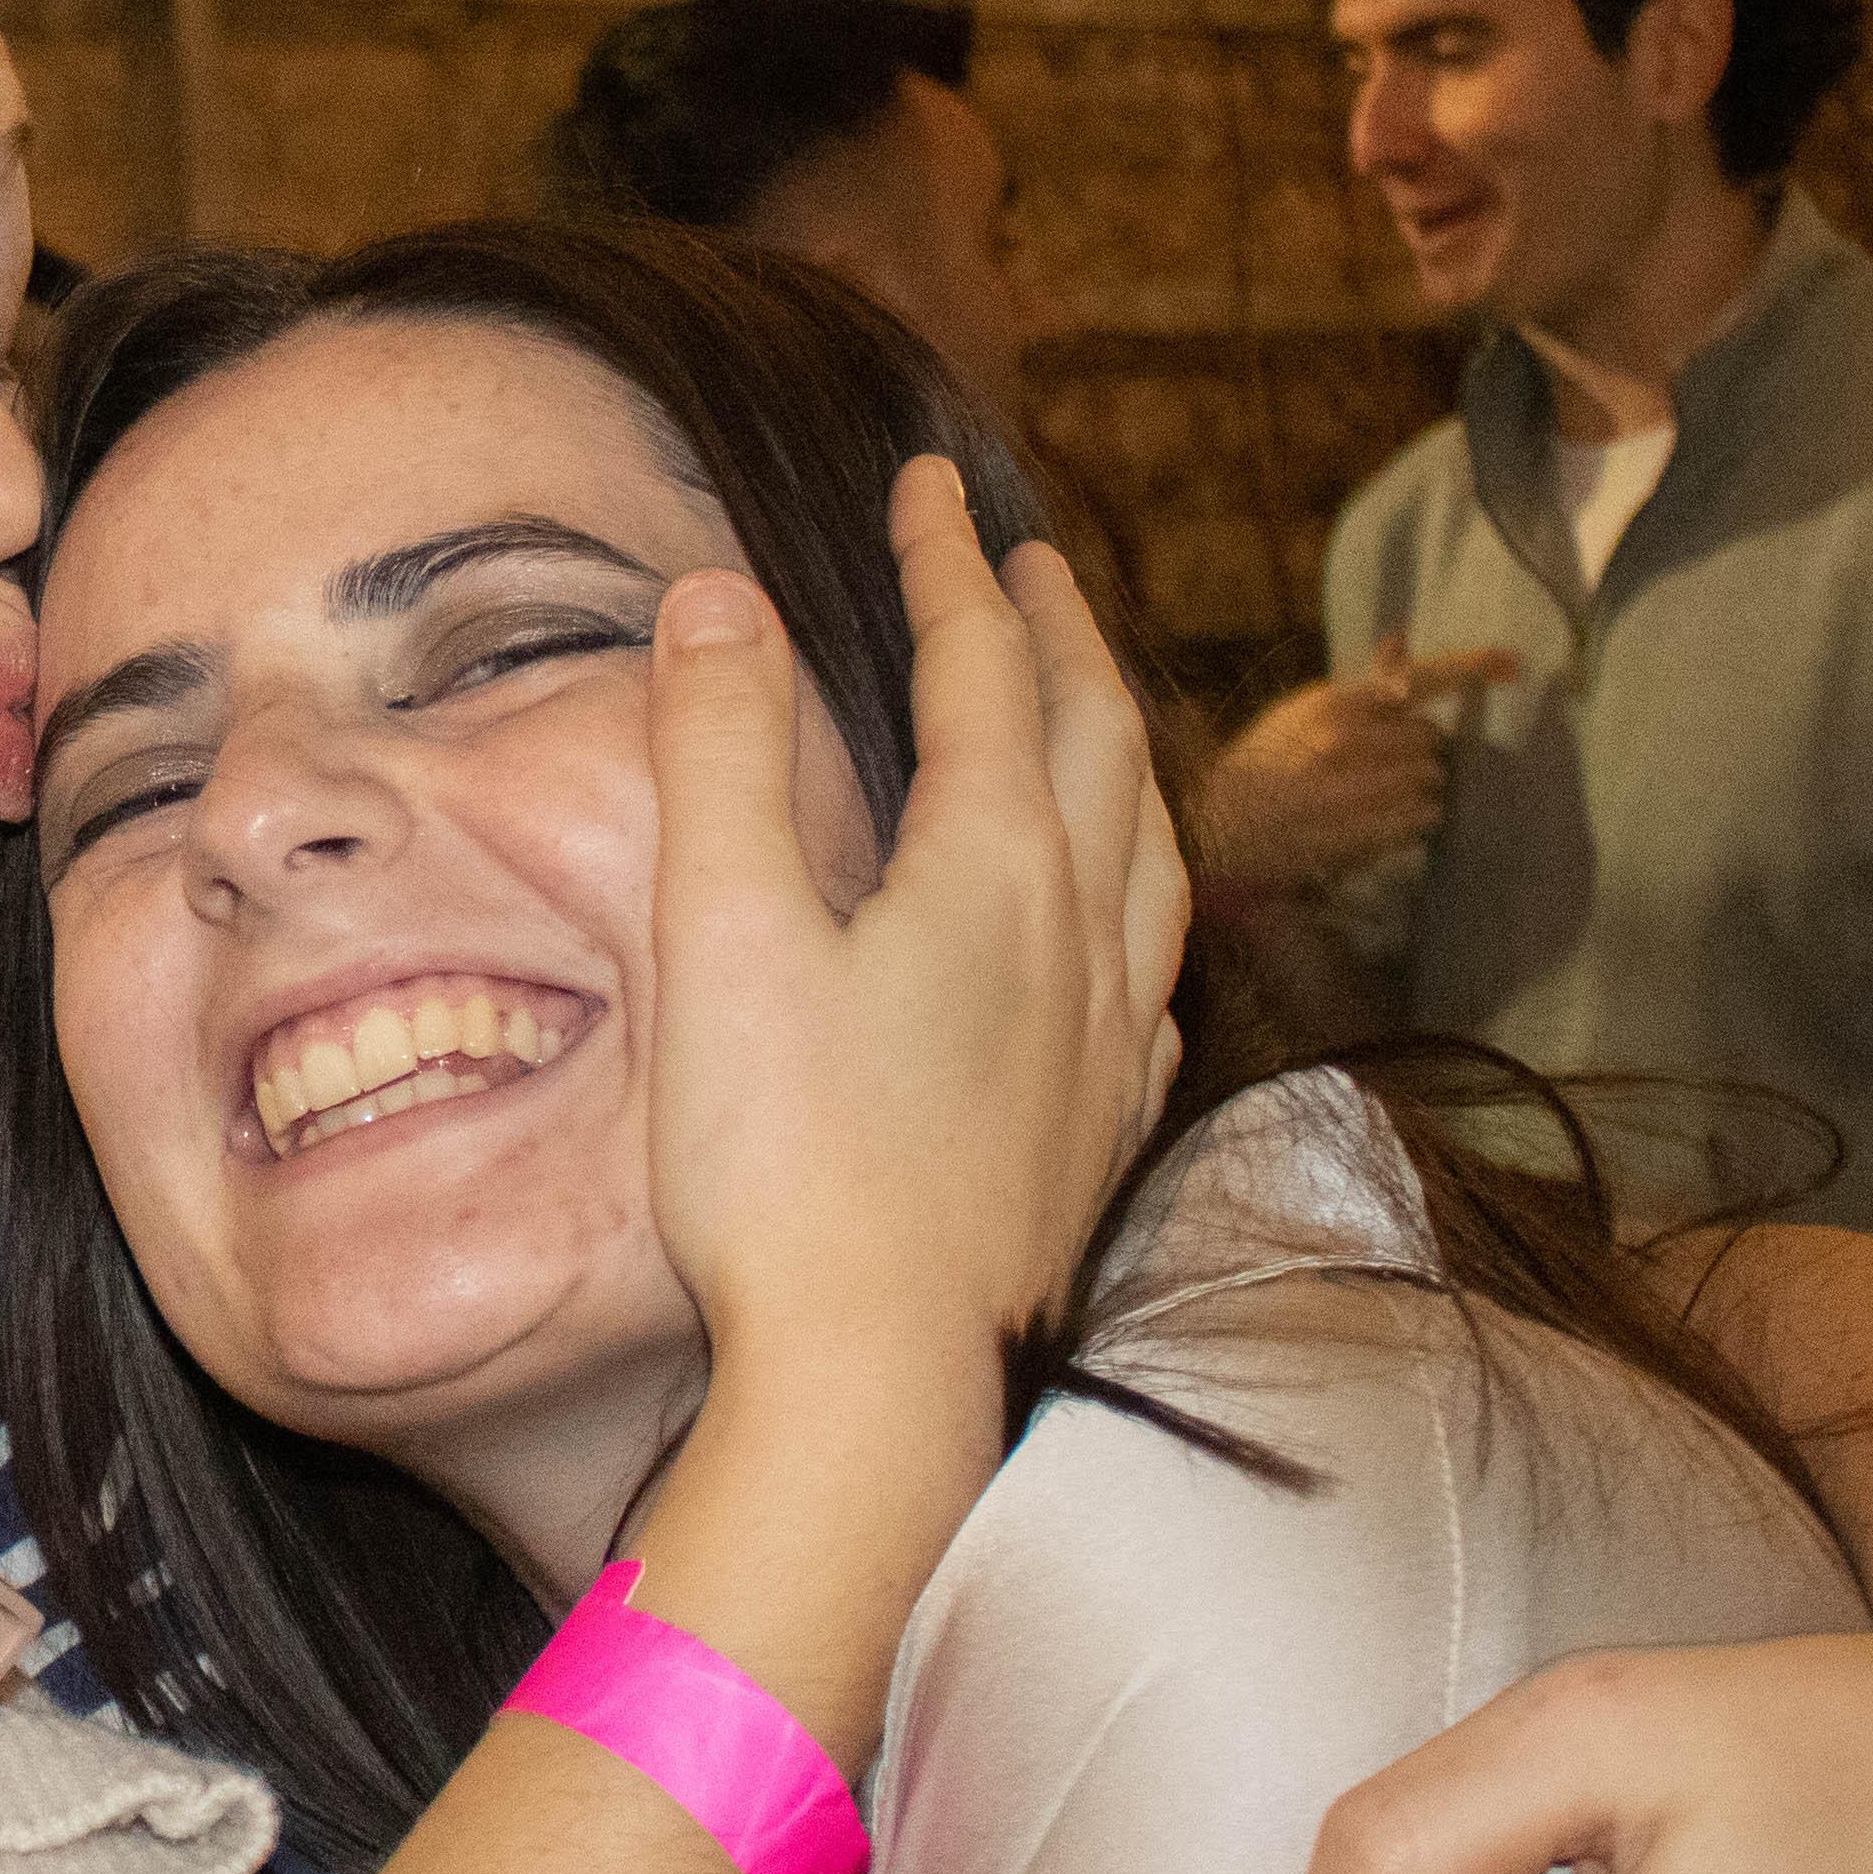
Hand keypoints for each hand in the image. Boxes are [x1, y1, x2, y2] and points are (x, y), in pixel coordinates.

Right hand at [643, 461, 1188, 1380]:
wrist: (882, 1388)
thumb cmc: (786, 1170)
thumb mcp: (722, 936)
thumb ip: (720, 753)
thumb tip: (722, 593)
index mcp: (990, 868)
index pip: (983, 669)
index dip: (949, 566)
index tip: (924, 485)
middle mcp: (1078, 937)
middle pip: (1096, 737)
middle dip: (1057, 630)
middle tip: (1024, 556)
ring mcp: (1104, 1040)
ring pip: (1148, 848)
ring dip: (1119, 748)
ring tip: (1094, 706)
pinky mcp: (1098, 1134)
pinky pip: (1152, 974)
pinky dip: (1138, 899)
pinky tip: (1122, 935)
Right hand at [1192, 637, 1516, 891]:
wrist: (1217, 826)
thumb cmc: (1265, 764)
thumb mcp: (1304, 711)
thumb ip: (1361, 685)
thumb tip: (1401, 638)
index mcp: (1335, 703)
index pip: (1419, 678)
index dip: (1471, 667)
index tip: (1513, 663)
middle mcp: (1347, 742)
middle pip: (1432, 739)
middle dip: (1421, 752)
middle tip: (1391, 765)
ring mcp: (1354, 790)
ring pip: (1432, 782)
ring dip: (1422, 790)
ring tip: (1384, 796)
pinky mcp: (1359, 833)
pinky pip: (1421, 820)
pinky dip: (1414, 820)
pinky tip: (1385, 820)